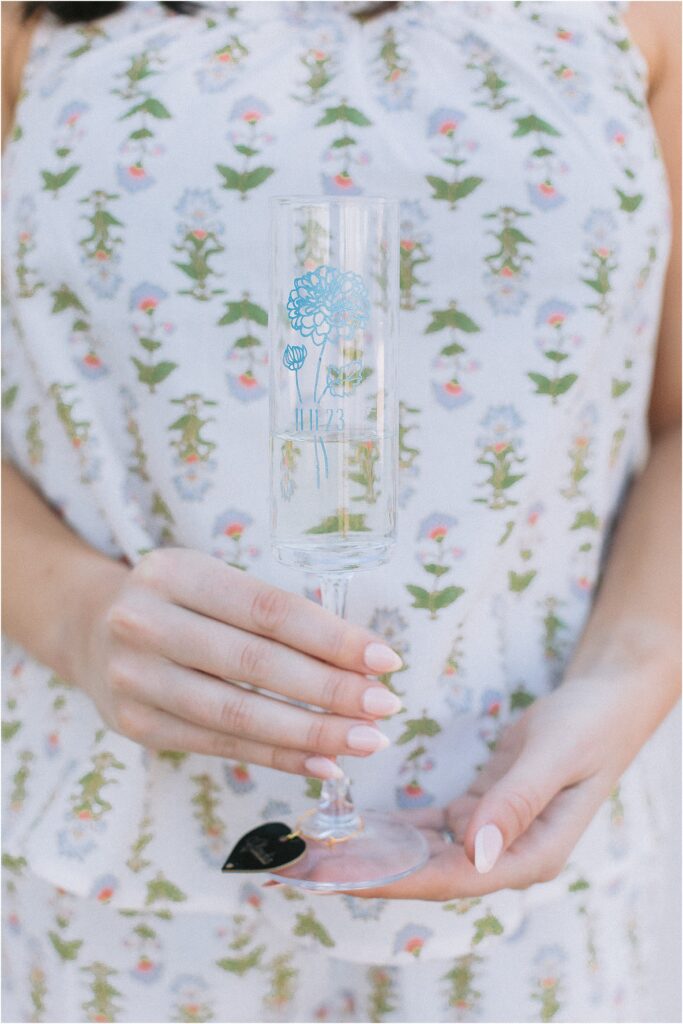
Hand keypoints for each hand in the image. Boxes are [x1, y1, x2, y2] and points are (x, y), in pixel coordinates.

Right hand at [70, 547, 402, 777]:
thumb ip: (272, 616)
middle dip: (329, 689)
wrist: (89, 628)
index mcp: (176, 573)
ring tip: (366, 740)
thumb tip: (360, 662)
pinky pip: (221, 745)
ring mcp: (136, 678)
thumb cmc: (177, 601)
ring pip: (238, 713)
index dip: (331, 637)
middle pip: (255, 663)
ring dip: (311, 733)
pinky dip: (278, 757)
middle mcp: (146, 623)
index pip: (268, 610)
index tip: (384, 659)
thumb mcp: (213, 583)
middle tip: (385, 705)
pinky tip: (325, 763)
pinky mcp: (137, 725)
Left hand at [351, 673, 647, 900]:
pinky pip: (432, 827)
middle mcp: (509, 854)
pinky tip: (359, 823)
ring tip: (323, 847)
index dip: (397, 880)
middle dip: (374, 871)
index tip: (345, 878)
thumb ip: (516, 803)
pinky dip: (397, 827)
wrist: (607, 702)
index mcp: (532, 854)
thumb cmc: (589, 725)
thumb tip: (474, 854)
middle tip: (313, 865)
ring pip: (427, 852)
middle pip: (431, 872)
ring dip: (379, 851)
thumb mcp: (554, 756)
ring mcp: (494, 834)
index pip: (454, 878)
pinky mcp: (482, 810)